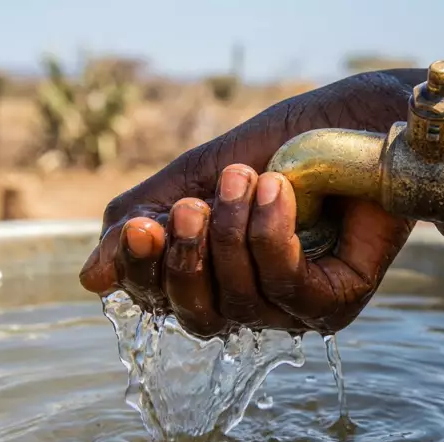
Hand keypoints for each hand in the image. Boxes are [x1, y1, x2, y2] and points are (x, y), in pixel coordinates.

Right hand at [78, 72, 414, 336]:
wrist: (353, 122)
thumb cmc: (282, 148)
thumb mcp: (198, 177)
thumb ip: (145, 221)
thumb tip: (91, 280)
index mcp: (215, 274)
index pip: (161, 299)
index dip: (143, 270)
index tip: (142, 226)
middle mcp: (252, 301)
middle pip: (197, 317)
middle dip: (188, 259)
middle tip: (195, 204)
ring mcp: (294, 309)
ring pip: (241, 303)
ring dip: (234, 234)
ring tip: (247, 178)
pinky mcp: (335, 303)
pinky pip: (288, 291)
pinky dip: (272, 238)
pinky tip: (279, 192)